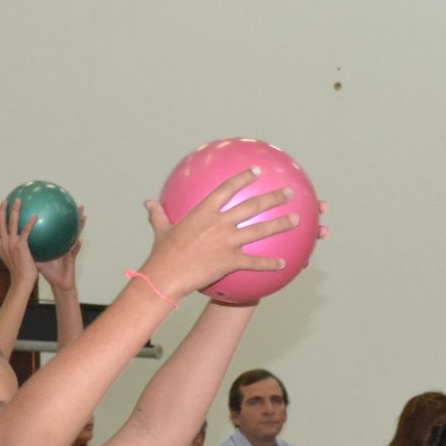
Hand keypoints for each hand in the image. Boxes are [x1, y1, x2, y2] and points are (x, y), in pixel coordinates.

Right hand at [0, 198, 38, 281]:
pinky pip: (25, 230)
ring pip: (11, 221)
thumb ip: (17, 253)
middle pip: (0, 222)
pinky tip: (36, 216)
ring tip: (19, 200)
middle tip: (5, 200)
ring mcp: (11, 243)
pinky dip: (30, 222)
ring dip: (15, 209)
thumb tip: (24, 250)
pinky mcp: (20, 245)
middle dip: (2, 209)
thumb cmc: (21, 275)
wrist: (22, 281)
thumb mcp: (16, 262)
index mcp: (0, 248)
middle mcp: (3, 243)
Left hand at [35, 205, 82, 294]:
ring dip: (80, 226)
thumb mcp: (36, 258)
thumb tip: (13, 238)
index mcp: (56, 242)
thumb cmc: (48, 272)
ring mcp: (69, 250)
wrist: (59, 284)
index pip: (56, 227)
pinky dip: (77, 248)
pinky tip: (80, 241)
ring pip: (75, 235)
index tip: (55, 205)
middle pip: (67, 227)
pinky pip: (74, 252)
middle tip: (74, 203)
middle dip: (72, 215)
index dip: (56, 217)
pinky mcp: (72, 259)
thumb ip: (26, 248)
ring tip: (83, 215)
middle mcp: (64, 243)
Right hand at [137, 169, 297, 298]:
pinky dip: (271, 263)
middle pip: (253, 206)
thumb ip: (159, 214)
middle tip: (290, 192)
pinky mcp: (231, 261)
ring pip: (260, 230)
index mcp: (204, 211)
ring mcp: (227, 241)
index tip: (257, 170)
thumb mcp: (161, 230)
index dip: (244, 178)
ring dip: (281, 224)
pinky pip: (255, 261)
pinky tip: (285, 263)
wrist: (166, 275)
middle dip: (274, 197)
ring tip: (297, 219)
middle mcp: (220, 223)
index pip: (228, 188)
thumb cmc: (163, 253)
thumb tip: (148, 203)